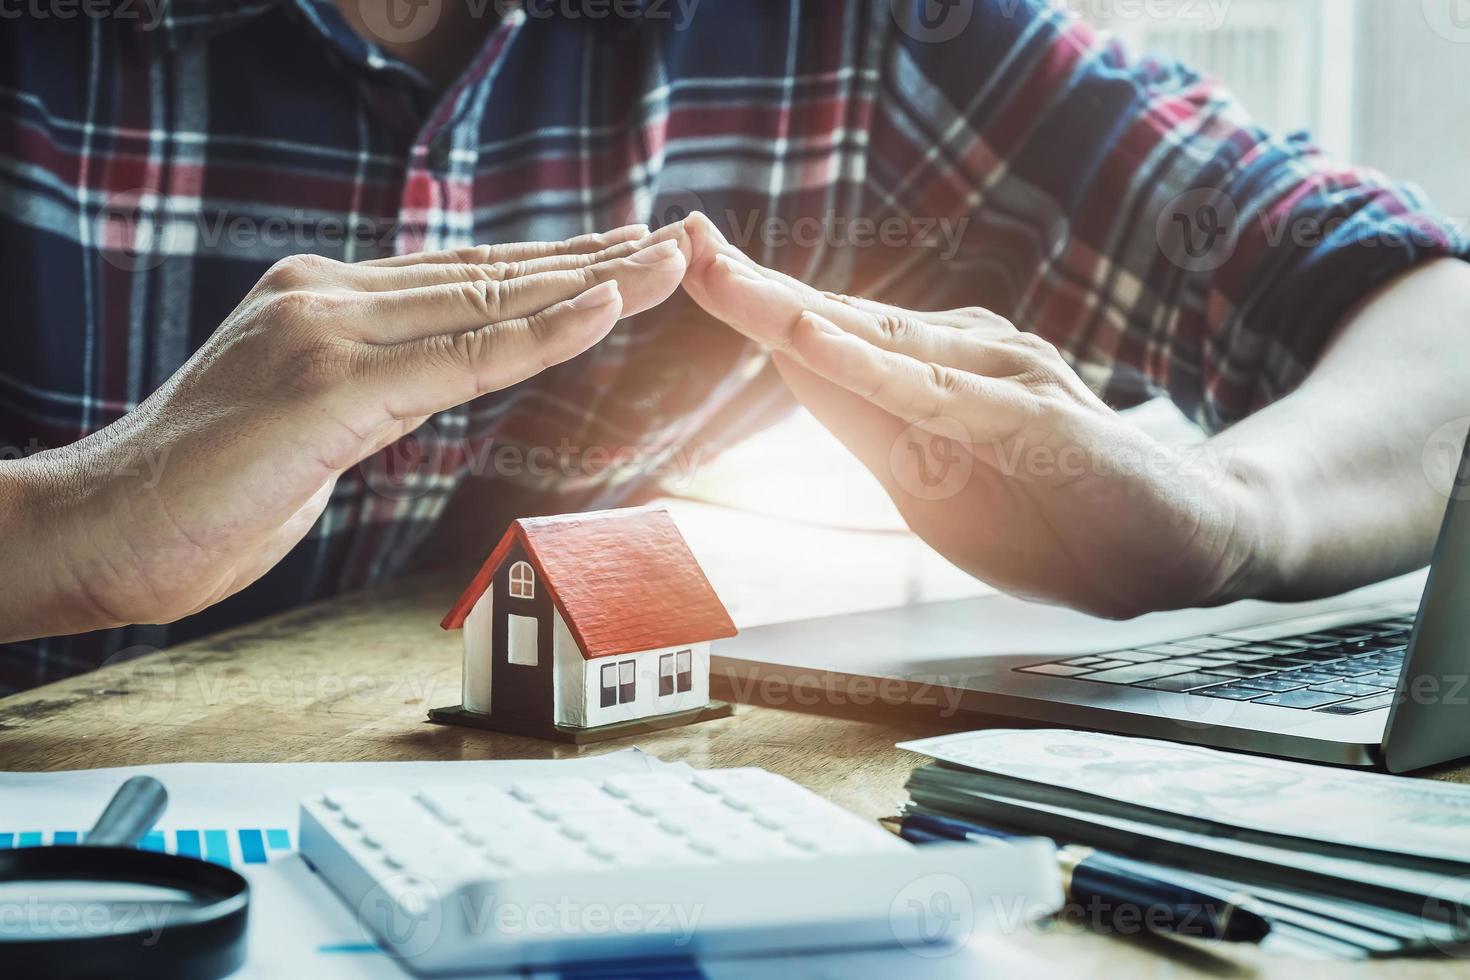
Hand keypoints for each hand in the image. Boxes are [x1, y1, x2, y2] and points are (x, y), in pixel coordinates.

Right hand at [9, 224, 690, 637]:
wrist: (100, 529)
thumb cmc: (200, 496)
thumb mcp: (308, 431)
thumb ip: (372, 397)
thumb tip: (425, 390)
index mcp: (324, 305)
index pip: (463, 280)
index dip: (551, 270)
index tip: (623, 260)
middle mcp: (329, 299)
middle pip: (490, 274)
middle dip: (594, 260)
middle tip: (677, 238)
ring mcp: (327, 332)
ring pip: (487, 300)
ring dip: (592, 280)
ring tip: (670, 257)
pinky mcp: (329, 384)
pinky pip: (460, 356)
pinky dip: (539, 333)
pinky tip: (605, 305)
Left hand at [680, 215, 1271, 617]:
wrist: (1174, 545)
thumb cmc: (1050, 512)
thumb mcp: (934, 481)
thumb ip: (871, 425)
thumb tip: (797, 368)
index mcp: (930, 373)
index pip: (826, 332)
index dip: (754, 299)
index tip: (687, 263)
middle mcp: (960, 354)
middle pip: (837, 318)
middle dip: (752, 285)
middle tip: (680, 243)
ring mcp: (998, 376)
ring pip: (876, 339)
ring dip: (790, 308)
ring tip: (719, 276)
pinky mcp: (1032, 415)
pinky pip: (934, 390)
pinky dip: (867, 364)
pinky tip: (813, 339)